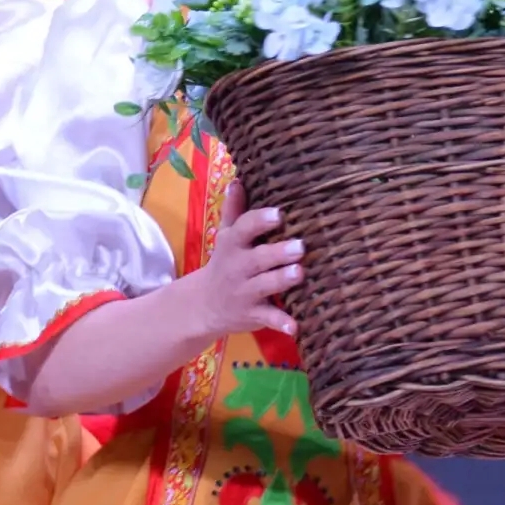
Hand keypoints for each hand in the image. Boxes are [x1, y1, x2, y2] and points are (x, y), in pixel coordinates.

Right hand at [175, 184, 304, 340]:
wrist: (204, 305)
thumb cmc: (225, 263)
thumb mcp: (227, 236)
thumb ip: (235, 211)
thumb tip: (238, 179)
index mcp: (233, 244)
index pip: (244, 228)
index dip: (260, 221)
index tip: (278, 214)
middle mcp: (238, 267)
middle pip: (258, 258)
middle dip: (278, 252)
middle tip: (300, 246)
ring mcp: (246, 292)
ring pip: (266, 286)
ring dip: (282, 280)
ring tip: (300, 273)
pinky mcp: (253, 314)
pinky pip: (268, 319)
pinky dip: (282, 323)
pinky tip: (296, 326)